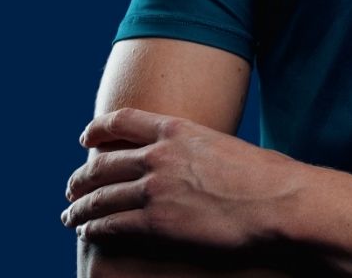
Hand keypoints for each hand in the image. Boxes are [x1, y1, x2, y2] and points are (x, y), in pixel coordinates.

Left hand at [64, 109, 298, 248]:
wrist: (279, 201)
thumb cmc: (266, 176)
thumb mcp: (227, 146)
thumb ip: (200, 150)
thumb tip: (196, 163)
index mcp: (179, 129)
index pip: (122, 120)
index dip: (97, 129)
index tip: (85, 138)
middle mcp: (159, 155)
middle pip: (102, 164)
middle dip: (81, 179)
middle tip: (72, 189)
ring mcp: (155, 188)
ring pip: (99, 198)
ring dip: (79, 208)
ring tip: (71, 216)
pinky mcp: (156, 221)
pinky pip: (110, 225)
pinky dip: (94, 228)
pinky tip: (89, 232)